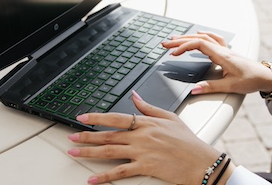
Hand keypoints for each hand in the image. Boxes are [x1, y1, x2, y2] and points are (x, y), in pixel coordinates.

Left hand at [67, 91, 232, 183]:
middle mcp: (141, 136)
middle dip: (86, 137)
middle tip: (70, 138)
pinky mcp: (145, 167)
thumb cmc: (187, 140)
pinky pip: (120, 172)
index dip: (97, 117)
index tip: (82, 117)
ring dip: (89, 153)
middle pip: (108, 135)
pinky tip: (92, 179)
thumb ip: (149, 107)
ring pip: (109, 152)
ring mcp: (142, 152)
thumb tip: (134, 95)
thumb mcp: (169, 117)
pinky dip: (104, 177)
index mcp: (146, 123)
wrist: (200, 160)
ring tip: (74, 153)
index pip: (116, 117)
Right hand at [162, 31, 271, 94]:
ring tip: (174, 39)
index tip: (172, 54)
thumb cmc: (251, 79)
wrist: (265, 76)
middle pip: (197, 39)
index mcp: (222, 55)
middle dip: (180, 40)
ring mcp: (224, 49)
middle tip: (165, 44)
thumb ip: (211, 87)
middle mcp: (222, 49)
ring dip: (188, 37)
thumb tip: (194, 90)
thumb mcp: (231, 86)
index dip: (184, 47)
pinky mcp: (226, 52)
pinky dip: (202, 35)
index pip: (198, 44)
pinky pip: (212, 38)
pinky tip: (197, 33)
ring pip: (203, 37)